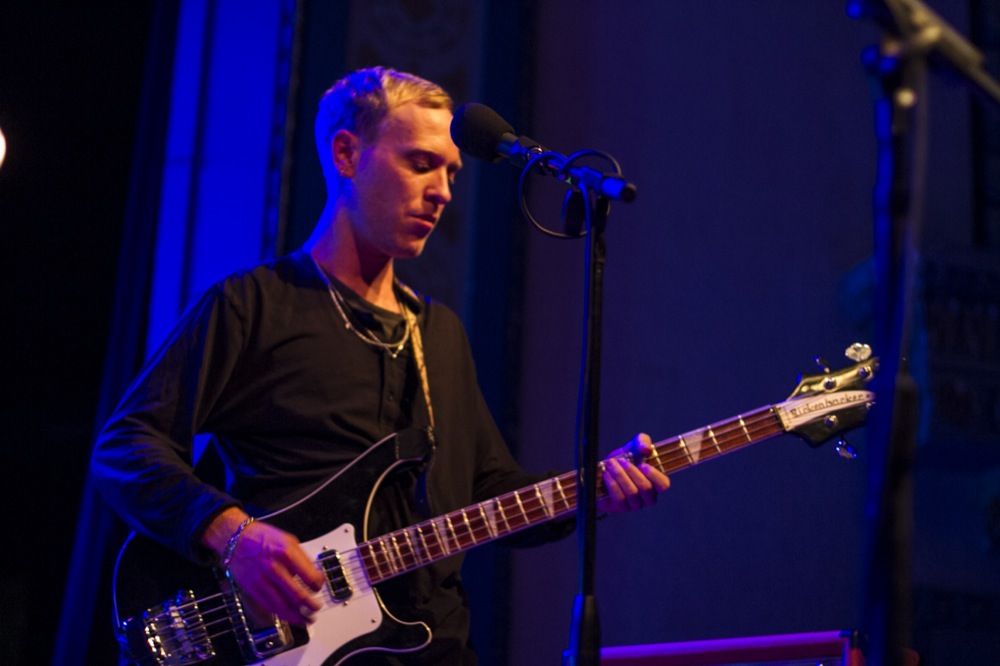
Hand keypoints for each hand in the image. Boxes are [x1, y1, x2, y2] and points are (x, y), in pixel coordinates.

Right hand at [204, 509, 325, 624]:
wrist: (236, 539)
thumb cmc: (263, 538)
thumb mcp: (289, 541)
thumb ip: (303, 560)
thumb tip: (316, 577)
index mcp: (286, 553)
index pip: (309, 577)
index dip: (318, 586)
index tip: (318, 587)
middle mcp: (274, 568)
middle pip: (297, 595)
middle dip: (310, 606)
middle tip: (316, 608)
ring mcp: (261, 580)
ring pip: (282, 606)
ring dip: (298, 616)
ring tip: (307, 619)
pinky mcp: (252, 589)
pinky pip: (269, 607)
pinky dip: (282, 615)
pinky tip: (290, 616)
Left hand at [597, 433, 669, 512]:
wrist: (604, 470)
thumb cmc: (624, 459)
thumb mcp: (633, 446)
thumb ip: (642, 441)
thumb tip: (646, 448)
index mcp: (655, 483)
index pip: (664, 485)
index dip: (654, 475)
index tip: (642, 464)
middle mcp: (648, 497)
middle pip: (645, 488)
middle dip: (632, 472)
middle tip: (622, 461)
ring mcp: (635, 504)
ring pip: (632, 493)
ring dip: (620, 476)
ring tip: (611, 465)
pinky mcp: (621, 508)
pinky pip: (619, 498)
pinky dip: (612, 484)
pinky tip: (606, 474)